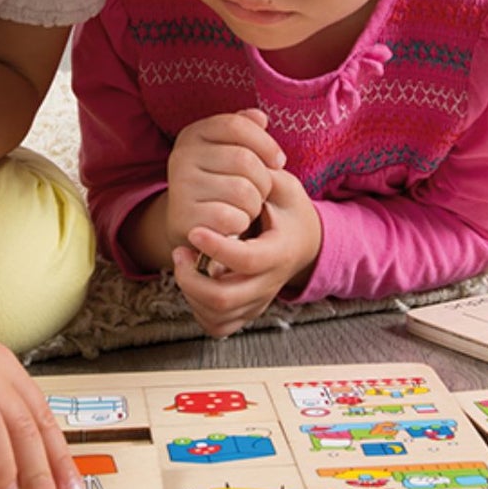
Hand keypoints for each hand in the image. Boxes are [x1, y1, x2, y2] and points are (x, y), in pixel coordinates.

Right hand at [166, 108, 285, 258]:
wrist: (190, 225)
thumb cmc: (220, 184)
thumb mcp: (229, 152)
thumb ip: (244, 132)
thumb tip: (260, 118)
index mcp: (193, 134)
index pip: (236, 126)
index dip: (265, 143)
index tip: (278, 162)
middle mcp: (181, 156)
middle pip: (244, 160)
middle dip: (264, 181)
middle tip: (260, 193)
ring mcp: (181, 187)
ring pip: (242, 191)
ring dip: (254, 205)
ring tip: (245, 208)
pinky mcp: (184, 217)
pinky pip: (231, 217)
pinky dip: (241, 223)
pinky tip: (234, 224)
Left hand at [172, 167, 321, 337]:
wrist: (306, 242)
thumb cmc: (290, 210)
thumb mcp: (284, 188)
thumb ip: (264, 177)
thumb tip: (244, 161)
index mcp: (279, 252)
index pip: (246, 260)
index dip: (216, 247)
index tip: (195, 230)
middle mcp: (269, 283)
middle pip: (225, 299)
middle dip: (192, 280)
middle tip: (181, 252)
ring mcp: (258, 302)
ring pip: (218, 317)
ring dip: (191, 294)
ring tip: (184, 264)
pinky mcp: (247, 311)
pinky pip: (218, 326)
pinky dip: (199, 312)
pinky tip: (193, 284)